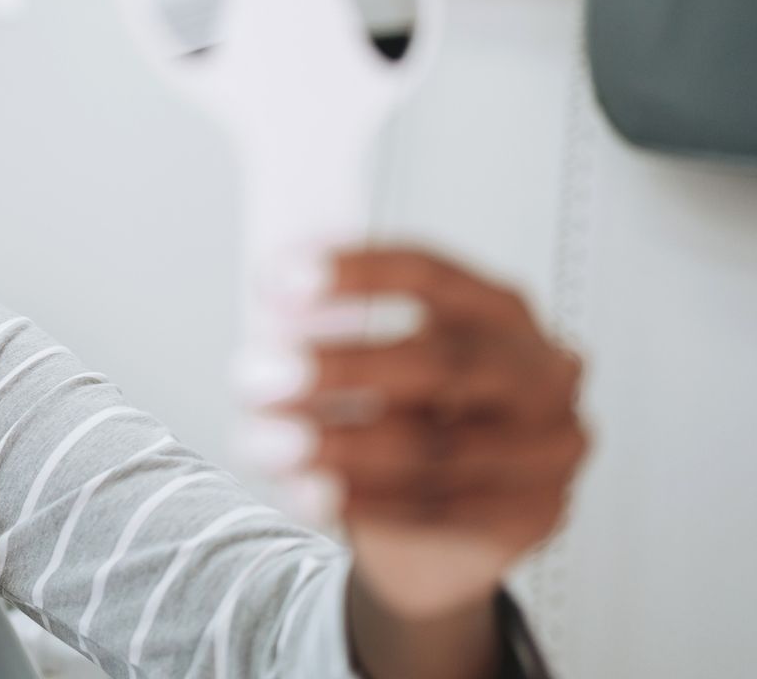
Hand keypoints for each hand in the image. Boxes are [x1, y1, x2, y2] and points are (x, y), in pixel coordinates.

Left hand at [272, 247, 587, 623]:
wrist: (454, 526)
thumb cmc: (410, 413)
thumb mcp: (378, 360)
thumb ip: (336, 332)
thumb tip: (262, 319)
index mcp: (498, 308)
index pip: (430, 275)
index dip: (354, 275)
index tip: (275, 282)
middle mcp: (536, 369)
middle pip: (436, 364)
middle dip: (337, 370)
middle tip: (253, 377)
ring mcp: (548, 443)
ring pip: (434, 448)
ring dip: (336, 447)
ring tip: (264, 445)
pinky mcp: (538, 510)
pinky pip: (440, 509)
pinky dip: (364, 501)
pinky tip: (307, 491)